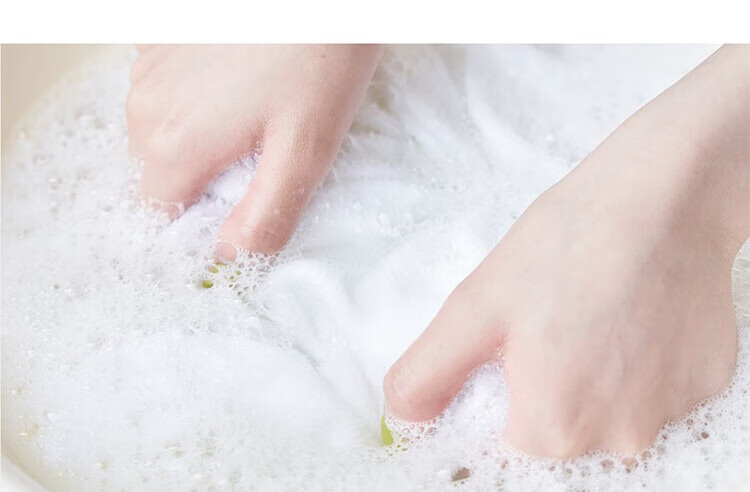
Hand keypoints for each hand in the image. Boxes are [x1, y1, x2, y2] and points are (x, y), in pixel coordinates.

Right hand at [127, 44, 379, 256]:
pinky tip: (239, 82)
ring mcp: (148, 69)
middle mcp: (146, 107)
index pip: (160, 218)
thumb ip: (266, 217)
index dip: (198, 225)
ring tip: (254, 112)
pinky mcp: (159, 42)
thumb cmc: (317, 57)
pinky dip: (197, 101)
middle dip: (206, 181)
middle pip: (163, 176)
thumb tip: (231, 257)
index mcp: (176, 145)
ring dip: (202, 139)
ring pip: (164, 134)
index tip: (238, 209)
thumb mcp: (305, 151)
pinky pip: (168, 94)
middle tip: (260, 154)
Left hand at [383, 45, 749, 457]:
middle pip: (558, 431)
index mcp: (554, 427)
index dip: (498, 394)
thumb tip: (406, 412)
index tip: (512, 349)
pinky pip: (654, 389)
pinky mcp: (706, 383)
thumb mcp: (476, 305)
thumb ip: (430, 372)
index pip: (504, 442)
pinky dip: (637, 362)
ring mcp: (671, 413)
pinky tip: (633, 314)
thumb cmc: (569, 243)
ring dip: (592, 374)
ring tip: (594, 311)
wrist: (666, 194)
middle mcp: (619, 438)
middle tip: (552, 321)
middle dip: (544, 385)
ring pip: (606, 411)